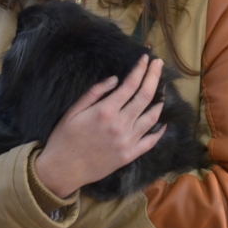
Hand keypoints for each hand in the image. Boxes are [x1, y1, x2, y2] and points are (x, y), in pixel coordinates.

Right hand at [34, 55, 167, 198]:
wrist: (63, 169)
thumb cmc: (65, 137)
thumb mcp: (73, 110)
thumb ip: (95, 92)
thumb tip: (115, 79)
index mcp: (105, 111)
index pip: (130, 84)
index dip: (140, 69)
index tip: (145, 58)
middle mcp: (120, 124)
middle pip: (146, 96)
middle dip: (154, 76)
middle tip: (158, 64)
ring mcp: (128, 141)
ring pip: (153, 116)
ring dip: (160, 100)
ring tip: (162, 88)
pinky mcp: (130, 155)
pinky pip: (151, 141)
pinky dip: (159, 130)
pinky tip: (163, 121)